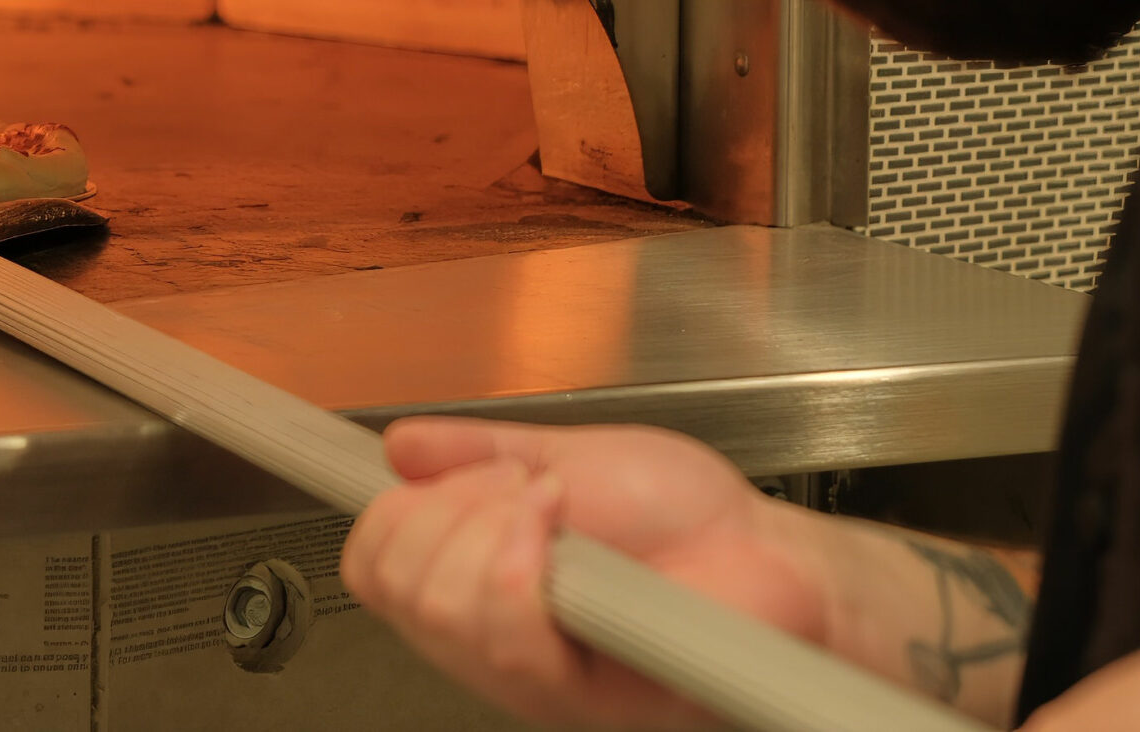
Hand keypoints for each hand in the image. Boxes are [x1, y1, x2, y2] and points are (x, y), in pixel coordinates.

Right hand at [340, 417, 829, 729]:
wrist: (767, 552)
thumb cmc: (689, 518)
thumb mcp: (566, 454)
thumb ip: (475, 452)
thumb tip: (400, 446)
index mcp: (476, 583)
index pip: (371, 568)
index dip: (393, 512)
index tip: (453, 473)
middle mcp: (492, 637)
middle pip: (396, 584)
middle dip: (451, 505)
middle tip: (524, 486)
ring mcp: (532, 672)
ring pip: (443, 608)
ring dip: (495, 524)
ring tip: (555, 505)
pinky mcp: (579, 693)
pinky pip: (508, 634)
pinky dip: (525, 556)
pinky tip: (565, 534)